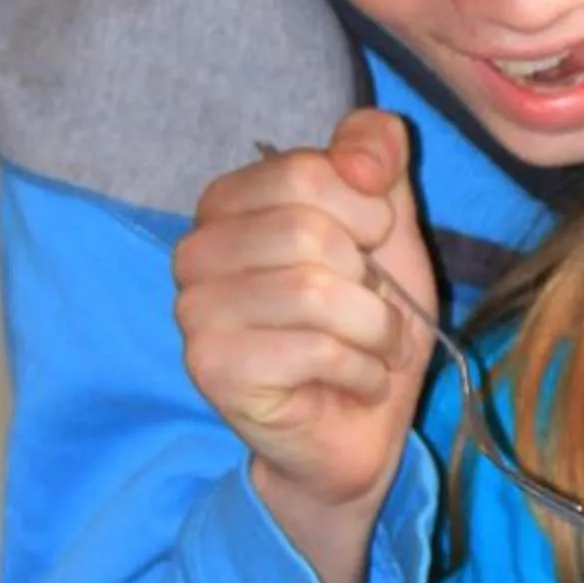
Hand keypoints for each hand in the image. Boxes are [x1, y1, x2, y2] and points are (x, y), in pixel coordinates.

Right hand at [173, 112, 434, 582]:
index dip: (370, 213)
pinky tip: (351, 384)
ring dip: (374, 330)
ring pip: (316, 291)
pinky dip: (360, 370)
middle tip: (371, 315)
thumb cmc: (367, 323)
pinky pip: (314, 349)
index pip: (309, 170)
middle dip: (371, 282)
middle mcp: (196, 249)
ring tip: (370, 351)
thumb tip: (363, 154)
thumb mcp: (389, 226)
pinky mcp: (212, 367)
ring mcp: (194, 310)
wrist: (360, 427)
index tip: (374, 251)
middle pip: (310, 231)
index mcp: (230, 201)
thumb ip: (377, 156)